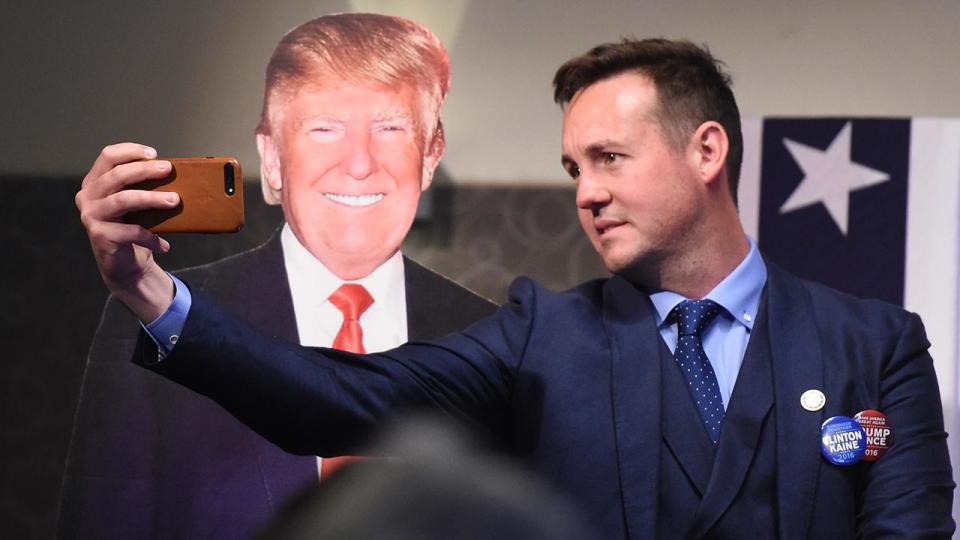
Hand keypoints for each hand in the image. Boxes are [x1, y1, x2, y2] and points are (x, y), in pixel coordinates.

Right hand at [76, 143, 178, 321]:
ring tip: (175, 200)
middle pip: (117, 175)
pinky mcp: (99, 235)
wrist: (123, 264)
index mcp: (95, 182)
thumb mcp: (136, 203)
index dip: (130, 151)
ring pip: (123, 200)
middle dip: (145, 170)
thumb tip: (174, 172)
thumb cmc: (132, 227)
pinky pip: (131, 231)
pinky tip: (165, 245)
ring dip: (152, 198)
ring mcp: (91, 215)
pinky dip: (151, 237)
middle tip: (169, 170)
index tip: (154, 154)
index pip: (108, 156)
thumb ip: (143, 186)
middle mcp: (88, 196)